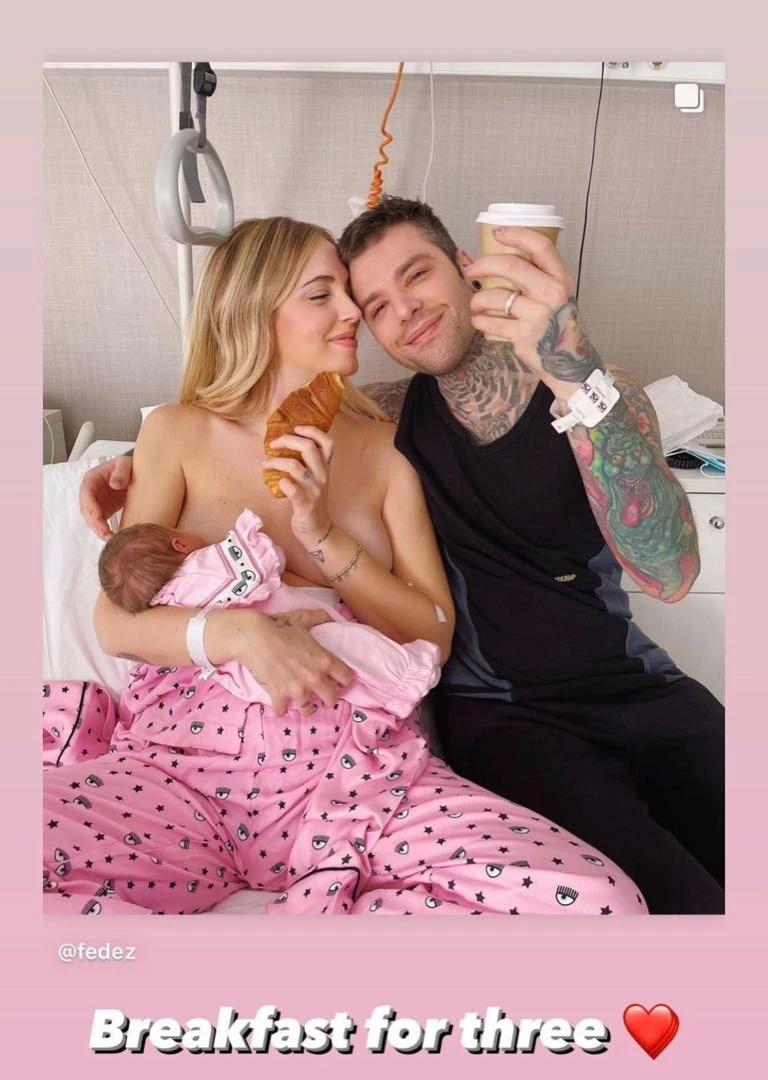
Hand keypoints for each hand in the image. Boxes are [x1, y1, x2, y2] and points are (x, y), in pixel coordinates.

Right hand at [79, 454, 133, 539]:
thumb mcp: (124, 463)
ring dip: (99, 531)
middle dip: (94, 523)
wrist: (134, 474)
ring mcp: (96, 504)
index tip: (98, 516)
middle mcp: (91, 493)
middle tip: (105, 533)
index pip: (86, 494)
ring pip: (92, 520)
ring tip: (110, 538)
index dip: (90, 506)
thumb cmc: (126, 466)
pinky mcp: (104, 512)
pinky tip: (113, 538)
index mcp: (92, 479)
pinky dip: (105, 532)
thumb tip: (115, 484)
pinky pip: (101, 524)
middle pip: (87, 510)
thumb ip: (121, 471)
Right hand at [209, 608, 352, 716]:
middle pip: (332, 699)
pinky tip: (280, 705)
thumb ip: (321, 618)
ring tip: (303, 703)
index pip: (346, 678)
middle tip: (322, 695)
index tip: (338, 680)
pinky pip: (282, 711)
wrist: (254, 637)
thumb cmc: (280, 626)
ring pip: (308, 710)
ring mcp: (297, 689)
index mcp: (324, 660)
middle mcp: (314, 678)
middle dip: (328, 698)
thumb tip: (332, 617)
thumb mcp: (304, 618)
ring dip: (306, 708)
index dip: (343, 680)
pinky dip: (280, 709)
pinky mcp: (279, 695)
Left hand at [264, 426, 334, 547]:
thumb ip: (307, 464)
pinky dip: (280, 481)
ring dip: (275, 461)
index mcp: (325, 468)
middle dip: (287, 440)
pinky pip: (290, 487)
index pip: (327, 442)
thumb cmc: (312, 502)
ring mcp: (314, 490)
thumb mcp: (315, 480)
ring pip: (294, 466)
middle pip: (308, 447)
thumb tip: (285, 444)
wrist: (318, 530)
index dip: (312, 430)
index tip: (296, 428)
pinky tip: (274, 482)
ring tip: (266, 463)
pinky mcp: (305, 504)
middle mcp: (322, 476)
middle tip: (273, 444)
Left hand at [464, 226, 601, 393]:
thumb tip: (499, 260)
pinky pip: (491, 321)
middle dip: (483, 265)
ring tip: (475, 302)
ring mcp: (538, 315)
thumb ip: (538, 278)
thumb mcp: (558, 296)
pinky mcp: (523, 336)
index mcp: (561, 279)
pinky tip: (479, 319)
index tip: (498, 232)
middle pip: (511, 266)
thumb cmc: (558, 325)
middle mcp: (552, 294)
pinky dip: (480, 319)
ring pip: (495, 296)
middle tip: (470, 271)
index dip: (517, 234)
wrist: (570, 363)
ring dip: (477, 298)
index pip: (541, 246)